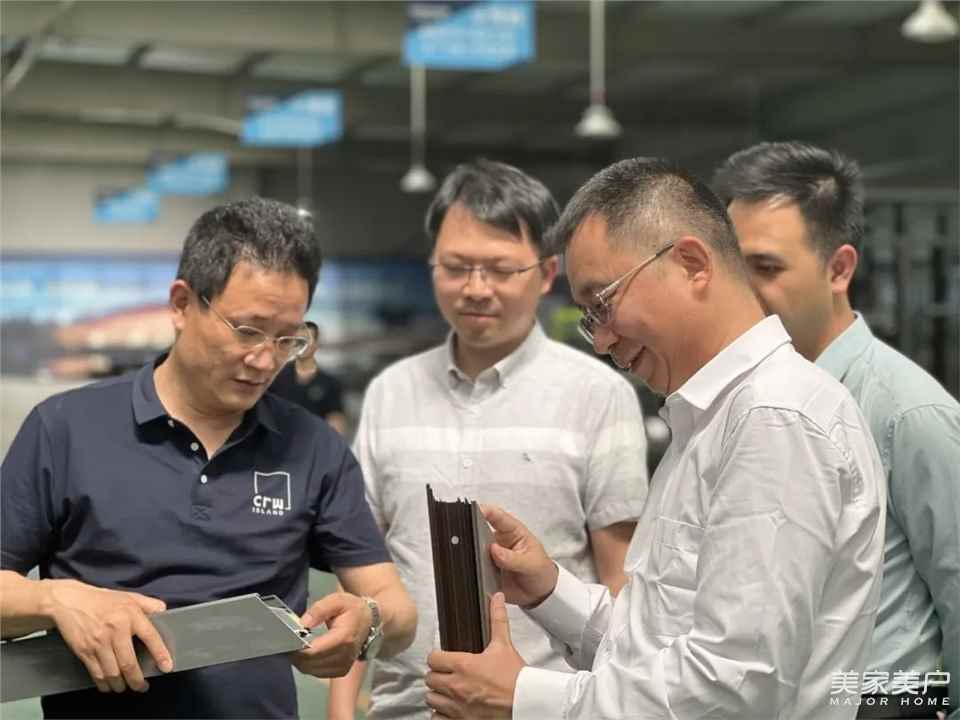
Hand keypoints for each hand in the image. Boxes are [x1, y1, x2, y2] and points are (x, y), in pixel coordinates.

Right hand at [42, 578, 171, 693]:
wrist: (69, 601)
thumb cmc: (101, 599)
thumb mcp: (129, 596)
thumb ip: (149, 604)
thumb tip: (164, 612)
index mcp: (131, 615)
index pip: (150, 637)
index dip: (160, 654)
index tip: (167, 667)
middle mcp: (116, 630)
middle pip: (129, 663)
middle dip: (137, 680)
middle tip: (142, 686)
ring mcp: (98, 643)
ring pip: (112, 673)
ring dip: (121, 685)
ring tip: (126, 687)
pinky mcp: (84, 651)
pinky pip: (96, 673)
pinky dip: (104, 684)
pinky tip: (109, 685)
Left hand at [292, 592, 371, 677]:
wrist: (369, 621)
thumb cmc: (352, 609)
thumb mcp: (337, 600)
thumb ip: (319, 609)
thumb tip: (302, 624)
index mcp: (343, 638)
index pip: (314, 651)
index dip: (297, 648)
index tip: (286, 640)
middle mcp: (344, 656)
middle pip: (310, 663)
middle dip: (295, 655)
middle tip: (286, 643)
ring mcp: (343, 666)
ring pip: (311, 670)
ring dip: (300, 661)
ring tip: (293, 647)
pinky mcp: (341, 672)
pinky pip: (317, 673)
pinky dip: (307, 665)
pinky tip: (304, 654)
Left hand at [425, 593, 523, 719]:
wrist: (525, 704)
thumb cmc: (515, 678)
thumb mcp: (504, 645)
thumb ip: (497, 620)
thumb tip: (496, 598)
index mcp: (463, 665)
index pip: (433, 658)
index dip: (437, 657)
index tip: (443, 659)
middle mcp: (456, 687)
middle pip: (429, 679)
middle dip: (437, 676)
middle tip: (447, 675)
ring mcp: (456, 707)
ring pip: (431, 699)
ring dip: (437, 695)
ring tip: (448, 692)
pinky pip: (437, 719)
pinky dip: (441, 714)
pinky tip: (451, 709)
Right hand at [481, 505, 557, 607]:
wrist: (539, 593)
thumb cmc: (541, 571)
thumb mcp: (532, 564)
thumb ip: (514, 558)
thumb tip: (495, 550)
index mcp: (513, 531)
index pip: (497, 515)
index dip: (485, 510)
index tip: (474, 511)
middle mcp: (499, 541)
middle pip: (480, 529)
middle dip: (472, 532)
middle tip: (470, 539)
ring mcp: (491, 555)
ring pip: (475, 548)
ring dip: (473, 553)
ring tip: (479, 561)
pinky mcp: (486, 570)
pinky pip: (476, 567)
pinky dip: (474, 569)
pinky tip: (478, 575)